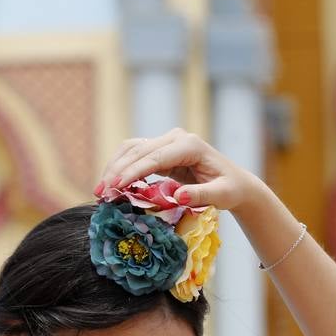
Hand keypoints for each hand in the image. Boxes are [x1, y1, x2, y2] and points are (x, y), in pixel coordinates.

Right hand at [97, 128, 261, 211]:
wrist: (234, 183)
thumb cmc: (230, 189)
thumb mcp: (221, 195)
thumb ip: (201, 195)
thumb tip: (179, 197)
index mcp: (190, 145)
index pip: (155, 157)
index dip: (133, 171)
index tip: (116, 186)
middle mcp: (176, 138)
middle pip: (139, 151)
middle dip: (117, 171)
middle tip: (100, 192)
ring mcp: (167, 142)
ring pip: (132, 149)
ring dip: (114, 167)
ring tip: (100, 189)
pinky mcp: (160, 150)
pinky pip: (135, 155)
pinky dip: (120, 167)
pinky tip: (111, 183)